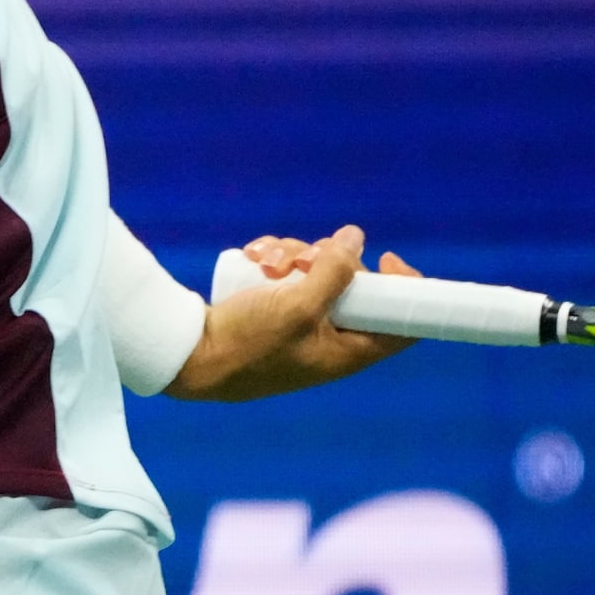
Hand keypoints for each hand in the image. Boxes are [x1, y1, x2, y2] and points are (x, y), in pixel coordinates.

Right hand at [165, 226, 420, 402]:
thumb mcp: (297, 306)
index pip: (400, 325)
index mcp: (347, 351)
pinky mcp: (275, 311)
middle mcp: (329, 339)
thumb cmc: (249, 342)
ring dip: (293, 255)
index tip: (383, 257)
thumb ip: (333, 273)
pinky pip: (288, 275)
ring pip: (316, 273)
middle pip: (353, 285)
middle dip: (327, 260)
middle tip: (304, 258)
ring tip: (265, 261)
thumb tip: (357, 239)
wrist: (192, 355)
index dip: (402, 289)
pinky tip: (253, 257)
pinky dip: (273, 260)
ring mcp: (301, 324)